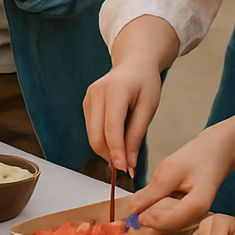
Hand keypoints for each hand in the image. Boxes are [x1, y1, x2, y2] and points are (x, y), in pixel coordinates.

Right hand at [82, 59, 162, 176]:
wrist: (133, 64)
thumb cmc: (145, 82)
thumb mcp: (148, 107)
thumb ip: (136, 135)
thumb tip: (128, 163)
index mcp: (115, 90)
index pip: (111, 127)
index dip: (116, 152)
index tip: (123, 169)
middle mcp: (96, 93)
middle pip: (96, 135)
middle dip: (110, 155)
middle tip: (126, 168)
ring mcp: (88, 97)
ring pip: (91, 135)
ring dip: (106, 150)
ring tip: (124, 156)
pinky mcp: (86, 104)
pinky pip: (91, 129)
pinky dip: (102, 141)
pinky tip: (116, 142)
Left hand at [131, 125, 234, 230]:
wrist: (213, 153)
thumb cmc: (196, 157)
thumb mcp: (171, 169)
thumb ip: (153, 190)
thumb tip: (135, 207)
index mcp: (198, 204)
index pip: (174, 219)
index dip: (155, 220)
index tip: (138, 216)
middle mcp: (197, 214)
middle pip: (171, 227)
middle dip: (150, 226)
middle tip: (130, 222)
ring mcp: (191, 213)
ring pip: (169, 224)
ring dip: (152, 222)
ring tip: (134, 216)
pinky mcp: (186, 209)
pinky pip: (170, 216)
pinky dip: (157, 215)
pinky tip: (144, 209)